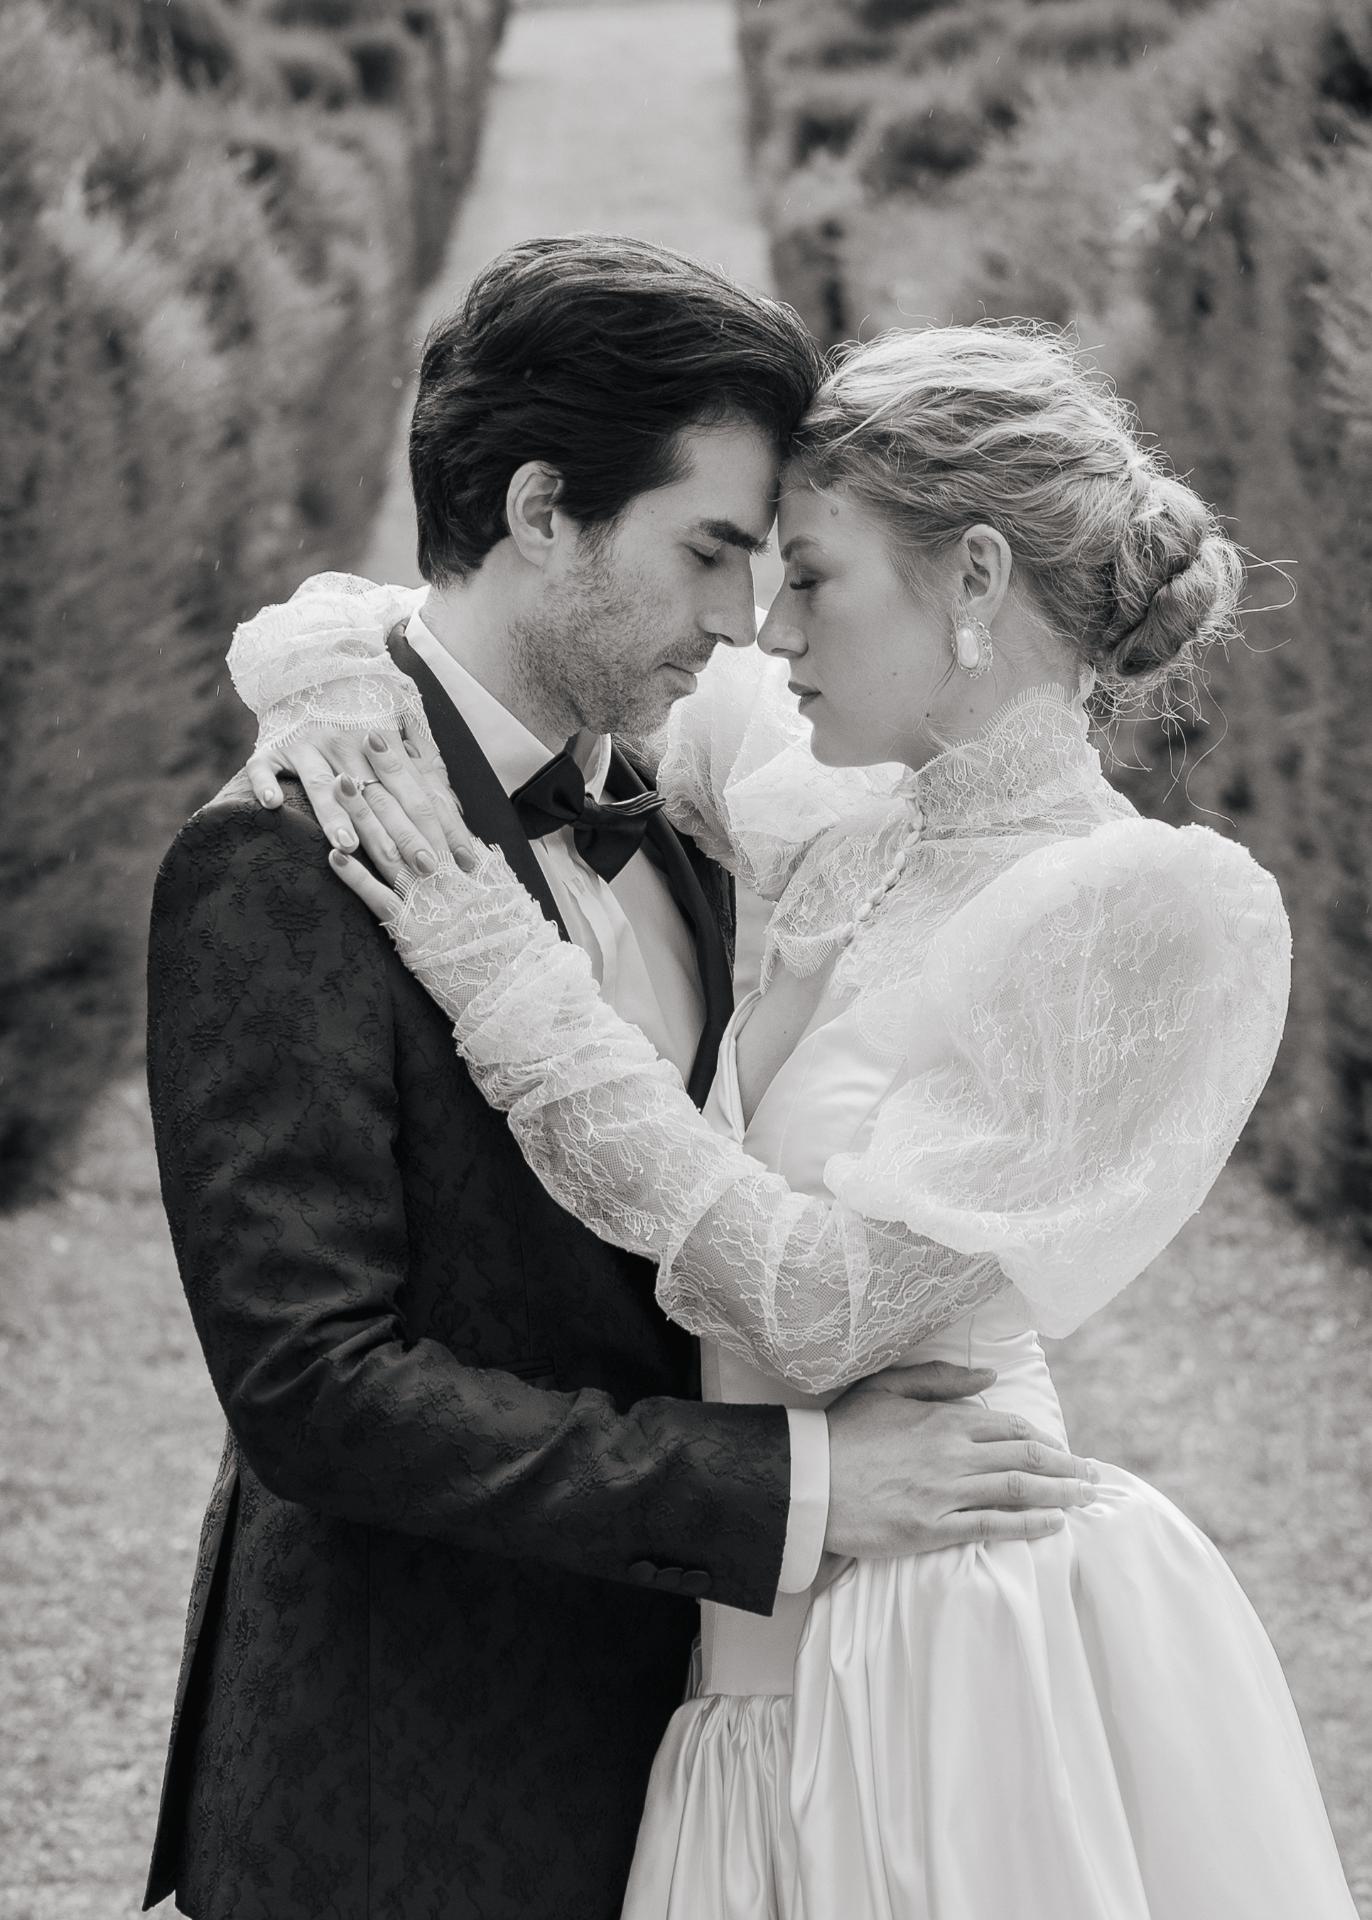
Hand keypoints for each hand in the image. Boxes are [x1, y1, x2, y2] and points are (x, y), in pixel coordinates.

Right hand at [247, 725, 465, 879]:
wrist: (308, 673)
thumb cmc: (361, 713)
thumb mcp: (401, 731)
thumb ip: (426, 770)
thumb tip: (455, 811)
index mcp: (381, 743)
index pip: (412, 790)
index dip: (432, 826)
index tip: (449, 860)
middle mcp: (344, 743)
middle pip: (373, 796)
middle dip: (395, 834)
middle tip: (411, 866)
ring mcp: (306, 745)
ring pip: (321, 784)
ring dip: (334, 813)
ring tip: (347, 844)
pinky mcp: (272, 750)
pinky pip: (265, 767)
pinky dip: (266, 783)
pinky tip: (273, 804)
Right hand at [824, 1362, 1098, 1558]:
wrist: (807, 1479)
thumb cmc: (843, 1432)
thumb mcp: (887, 1387)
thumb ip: (941, 1378)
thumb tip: (991, 1376)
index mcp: (945, 1418)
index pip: (1011, 1427)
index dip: (1043, 1439)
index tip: (1063, 1450)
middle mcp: (954, 1454)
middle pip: (1026, 1458)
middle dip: (1066, 1467)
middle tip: (1092, 1476)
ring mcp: (946, 1493)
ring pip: (1018, 1490)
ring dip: (1059, 1493)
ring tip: (1085, 1497)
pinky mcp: (933, 1528)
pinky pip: (992, 1526)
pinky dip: (1029, 1525)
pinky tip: (1054, 1524)